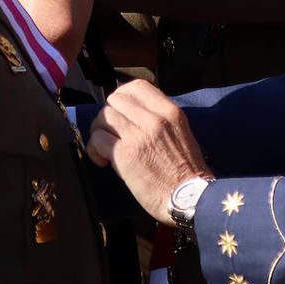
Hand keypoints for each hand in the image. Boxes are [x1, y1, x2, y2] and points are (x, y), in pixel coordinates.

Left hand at [87, 79, 212, 225]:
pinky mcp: (125, 154)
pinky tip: (102, 160)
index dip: (122, 96)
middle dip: (108, 115)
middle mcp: (154, 119)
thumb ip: (159, 118)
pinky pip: (98, 138)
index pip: (136, 86)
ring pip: (104, 117)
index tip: (120, 111)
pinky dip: (94, 149)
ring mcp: (139, 135)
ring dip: (99, 131)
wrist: (190, 198)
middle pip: (115, 100)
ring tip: (105, 148)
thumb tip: (133, 113)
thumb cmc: (186, 171)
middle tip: (111, 133)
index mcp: (170, 111)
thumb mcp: (180, 132)